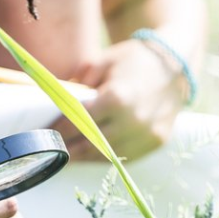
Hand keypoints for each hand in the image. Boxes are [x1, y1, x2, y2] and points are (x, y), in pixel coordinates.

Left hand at [51, 39, 185, 161]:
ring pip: (106, 155)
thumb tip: (58, 102)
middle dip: (66, 148)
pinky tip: (89, 154)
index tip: (43, 133)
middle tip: (48, 150)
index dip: (58, 130)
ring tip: (64, 155)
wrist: (175, 66)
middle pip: (90, 143)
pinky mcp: (156, 142)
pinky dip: (104, 157)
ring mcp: (147, 135)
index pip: (79, 121)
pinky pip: (124, 156)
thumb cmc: (134, 60)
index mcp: (118, 97)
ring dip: (83, 157)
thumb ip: (79, 82)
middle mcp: (134, 120)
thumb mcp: (103, 62)